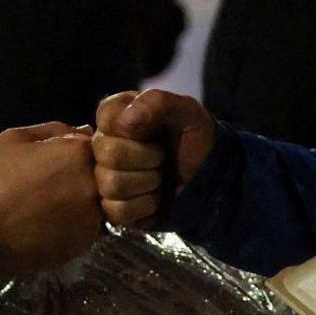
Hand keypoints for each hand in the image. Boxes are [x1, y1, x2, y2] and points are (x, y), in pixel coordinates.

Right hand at [0, 122, 102, 277]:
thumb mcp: (14, 139)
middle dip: (88, 175)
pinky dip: (80, 222)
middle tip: (58, 183)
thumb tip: (85, 131)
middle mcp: (92, 183)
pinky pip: (93, 225)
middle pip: (105, 173)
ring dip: (86, 200)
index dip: (83, 150)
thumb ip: (54, 130)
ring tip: (54, 205)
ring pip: (102, 200)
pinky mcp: (86, 241)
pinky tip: (54, 223)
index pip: (100, 143)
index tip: (63, 159)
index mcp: (76, 152)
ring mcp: (92, 215)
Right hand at [92, 89, 216, 227]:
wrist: (210, 177)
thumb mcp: (188, 113)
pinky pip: (117, 211)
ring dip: (148, 183)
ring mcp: (105, 177)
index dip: (133, 129)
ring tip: (161, 176)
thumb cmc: (196, 140)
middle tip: (163, 157)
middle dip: (147, 159)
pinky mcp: (112, 206)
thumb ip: (159, 103)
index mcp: (118, 116)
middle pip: (108, 155)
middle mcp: (105, 144)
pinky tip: (156, 197)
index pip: (105, 117)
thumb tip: (128, 119)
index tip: (155, 131)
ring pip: (111, 185)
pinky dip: (145, 206)